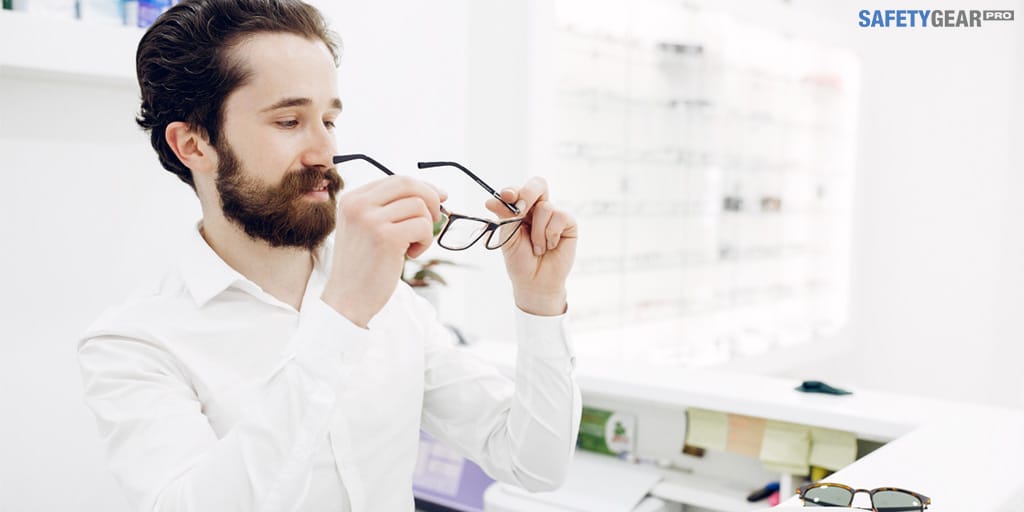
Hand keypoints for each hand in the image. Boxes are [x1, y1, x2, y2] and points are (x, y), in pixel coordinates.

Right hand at [321, 176, 446, 326]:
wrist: (347, 299)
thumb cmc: (363, 267)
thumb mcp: (367, 229)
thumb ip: (390, 209)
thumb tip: (434, 193)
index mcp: (351, 199)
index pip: (396, 180)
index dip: (423, 187)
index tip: (438, 198)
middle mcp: (358, 205)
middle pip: (408, 184)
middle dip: (431, 198)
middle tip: (438, 217)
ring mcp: (370, 220)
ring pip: (419, 206)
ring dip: (426, 227)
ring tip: (414, 246)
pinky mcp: (386, 237)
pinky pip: (423, 226)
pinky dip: (425, 241)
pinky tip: (412, 255)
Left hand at [485, 177, 577, 315]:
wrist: (535, 282)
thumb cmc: (520, 260)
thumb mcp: (508, 238)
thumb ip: (504, 217)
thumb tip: (490, 200)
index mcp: (520, 209)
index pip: (517, 190)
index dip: (512, 190)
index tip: (506, 196)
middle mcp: (537, 208)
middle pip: (538, 184)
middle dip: (528, 193)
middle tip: (522, 209)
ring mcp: (554, 215)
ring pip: (546, 207)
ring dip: (537, 231)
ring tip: (537, 248)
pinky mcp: (568, 224)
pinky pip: (560, 217)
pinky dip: (550, 234)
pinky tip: (549, 246)